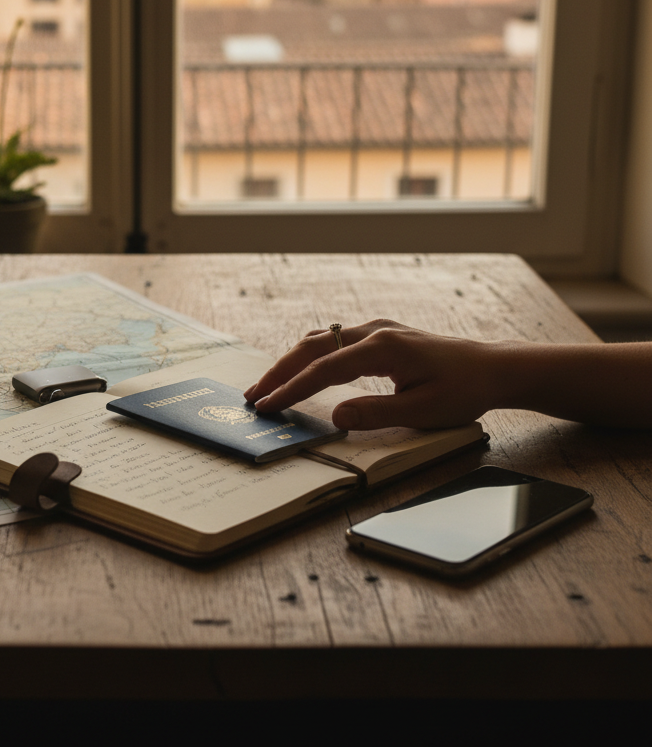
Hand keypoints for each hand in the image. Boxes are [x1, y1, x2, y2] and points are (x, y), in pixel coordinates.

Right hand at [243, 319, 503, 429]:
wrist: (493, 368)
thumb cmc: (463, 390)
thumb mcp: (423, 411)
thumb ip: (376, 413)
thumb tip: (335, 416)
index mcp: (382, 348)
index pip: (324, 369)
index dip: (292, 388)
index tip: (268, 405)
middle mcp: (373, 331)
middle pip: (312, 347)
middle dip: (279, 371)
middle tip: (253, 395)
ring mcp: (376, 329)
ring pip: (320, 340)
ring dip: (291, 362)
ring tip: (269, 386)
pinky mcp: (380, 335)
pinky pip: (334, 341)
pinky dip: (310, 356)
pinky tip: (301, 372)